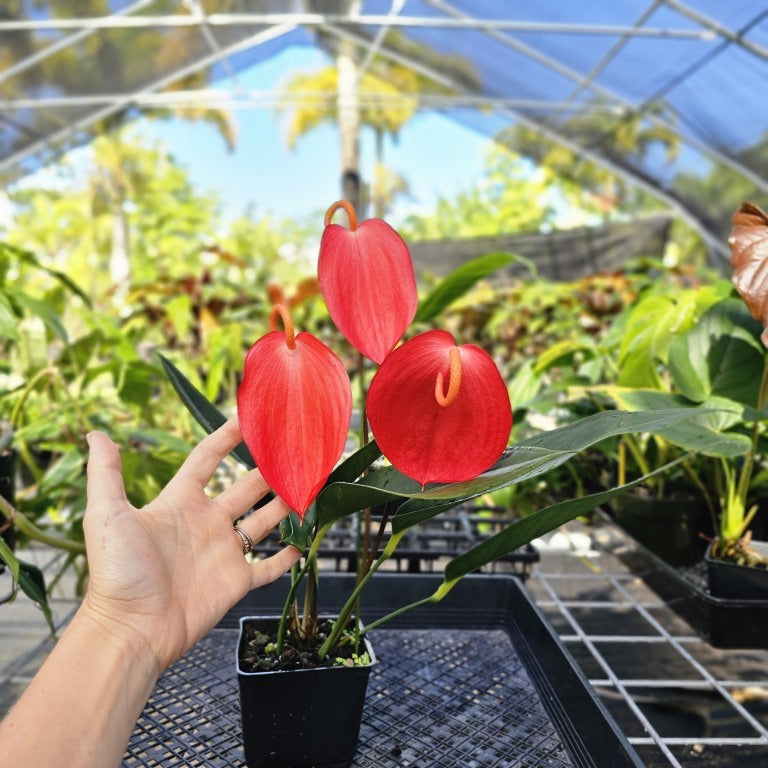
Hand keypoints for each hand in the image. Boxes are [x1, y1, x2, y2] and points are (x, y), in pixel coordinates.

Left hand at [79, 419, 300, 671]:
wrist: (131, 630)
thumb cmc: (117, 572)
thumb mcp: (106, 515)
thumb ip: (106, 473)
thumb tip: (95, 433)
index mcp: (179, 502)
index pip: (206, 460)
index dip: (225, 438)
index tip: (247, 419)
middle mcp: (206, 522)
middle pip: (246, 487)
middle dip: (269, 470)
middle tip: (295, 452)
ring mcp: (223, 552)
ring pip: (264, 522)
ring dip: (285, 506)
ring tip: (310, 488)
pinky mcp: (236, 581)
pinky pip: (268, 566)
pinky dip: (286, 557)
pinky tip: (305, 543)